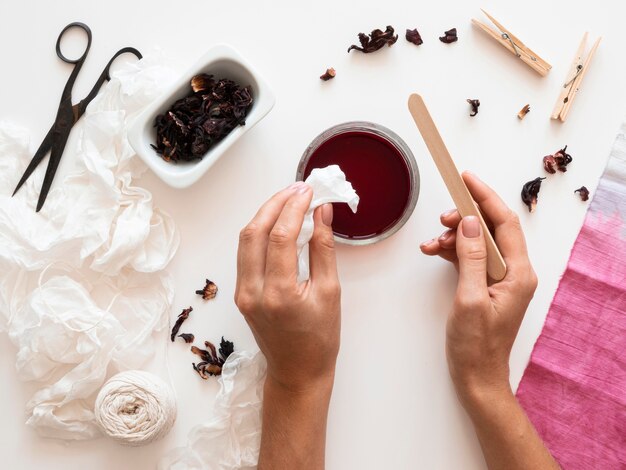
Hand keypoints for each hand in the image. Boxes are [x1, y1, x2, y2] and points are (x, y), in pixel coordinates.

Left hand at [235, 181, 339, 392]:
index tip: (308, 191)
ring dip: (265, 214)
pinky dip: (260, 232)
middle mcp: (252, 292)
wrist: (297, 371)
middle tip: (297, 188)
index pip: (280, 236)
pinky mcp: (241, 293)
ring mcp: (242, 293)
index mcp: (278, 294)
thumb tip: (321, 213)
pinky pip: (245, 252)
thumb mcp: (330, 292)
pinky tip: (277, 222)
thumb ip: (323, 249)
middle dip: (275, 203)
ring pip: (245, 240)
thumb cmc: (319, 339)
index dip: (294, 208)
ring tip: (289, 199)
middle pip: (254, 232)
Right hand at [420, 172, 537, 403]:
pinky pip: (469, 256)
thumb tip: (468, 222)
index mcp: (519, 273)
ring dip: (453, 236)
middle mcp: (513, 271)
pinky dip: (451, 251)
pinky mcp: (484, 284)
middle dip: (464, 217)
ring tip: (433, 242)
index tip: (466, 178)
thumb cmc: (475, 345)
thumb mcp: (469, 298)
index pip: (504, 223)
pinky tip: (434, 251)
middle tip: (442, 216)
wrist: (476, 376)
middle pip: (489, 228)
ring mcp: (499, 278)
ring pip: (476, 241)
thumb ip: (471, 257)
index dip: (485, 197)